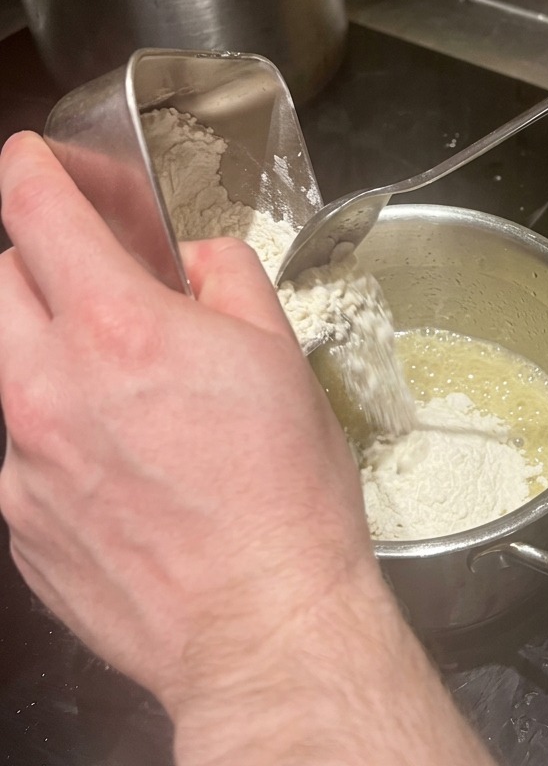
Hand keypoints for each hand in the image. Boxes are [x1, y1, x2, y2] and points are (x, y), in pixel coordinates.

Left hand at [0, 131, 492, 765]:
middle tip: (88, 280)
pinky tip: (118, 465)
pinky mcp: (19, 521)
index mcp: (119, 329)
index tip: (30, 162)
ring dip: (46, 351)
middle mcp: (48, 388)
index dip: (30, 171)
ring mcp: (21, 462)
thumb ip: (225, 279)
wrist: (260, 620)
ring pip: (4, 366)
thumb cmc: (283, 491)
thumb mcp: (277, 354)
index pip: (38, 214)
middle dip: (33, 260)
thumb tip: (194, 260)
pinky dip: (54, 431)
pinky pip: (17, 448)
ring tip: (118, 390)